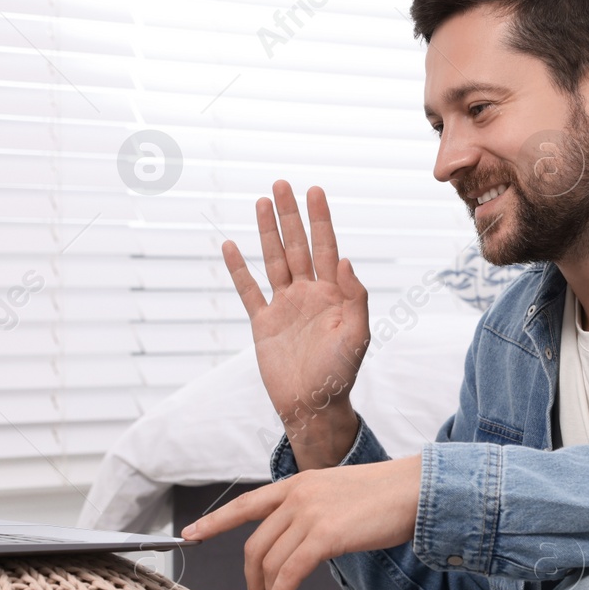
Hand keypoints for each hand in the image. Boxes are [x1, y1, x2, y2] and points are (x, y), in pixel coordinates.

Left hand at [181, 457, 421, 589]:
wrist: (419, 489)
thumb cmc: (389, 498)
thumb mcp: (340, 497)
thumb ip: (315, 513)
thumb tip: (302, 544)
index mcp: (298, 483)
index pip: (246, 503)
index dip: (216, 521)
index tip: (190, 533)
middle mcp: (297, 495)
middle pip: (254, 546)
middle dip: (252, 582)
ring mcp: (309, 513)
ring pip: (270, 564)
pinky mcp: (324, 535)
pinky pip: (289, 574)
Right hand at [223, 182, 369, 469]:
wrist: (313, 405)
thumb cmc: (340, 374)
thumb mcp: (358, 337)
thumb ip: (356, 298)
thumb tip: (347, 260)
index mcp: (333, 294)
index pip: (327, 247)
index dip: (320, 219)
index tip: (314, 191)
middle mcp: (308, 293)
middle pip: (298, 245)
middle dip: (290, 215)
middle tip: (282, 184)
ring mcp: (284, 306)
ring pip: (273, 259)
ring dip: (267, 232)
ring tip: (260, 202)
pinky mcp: (263, 322)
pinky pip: (248, 290)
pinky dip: (238, 269)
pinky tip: (231, 246)